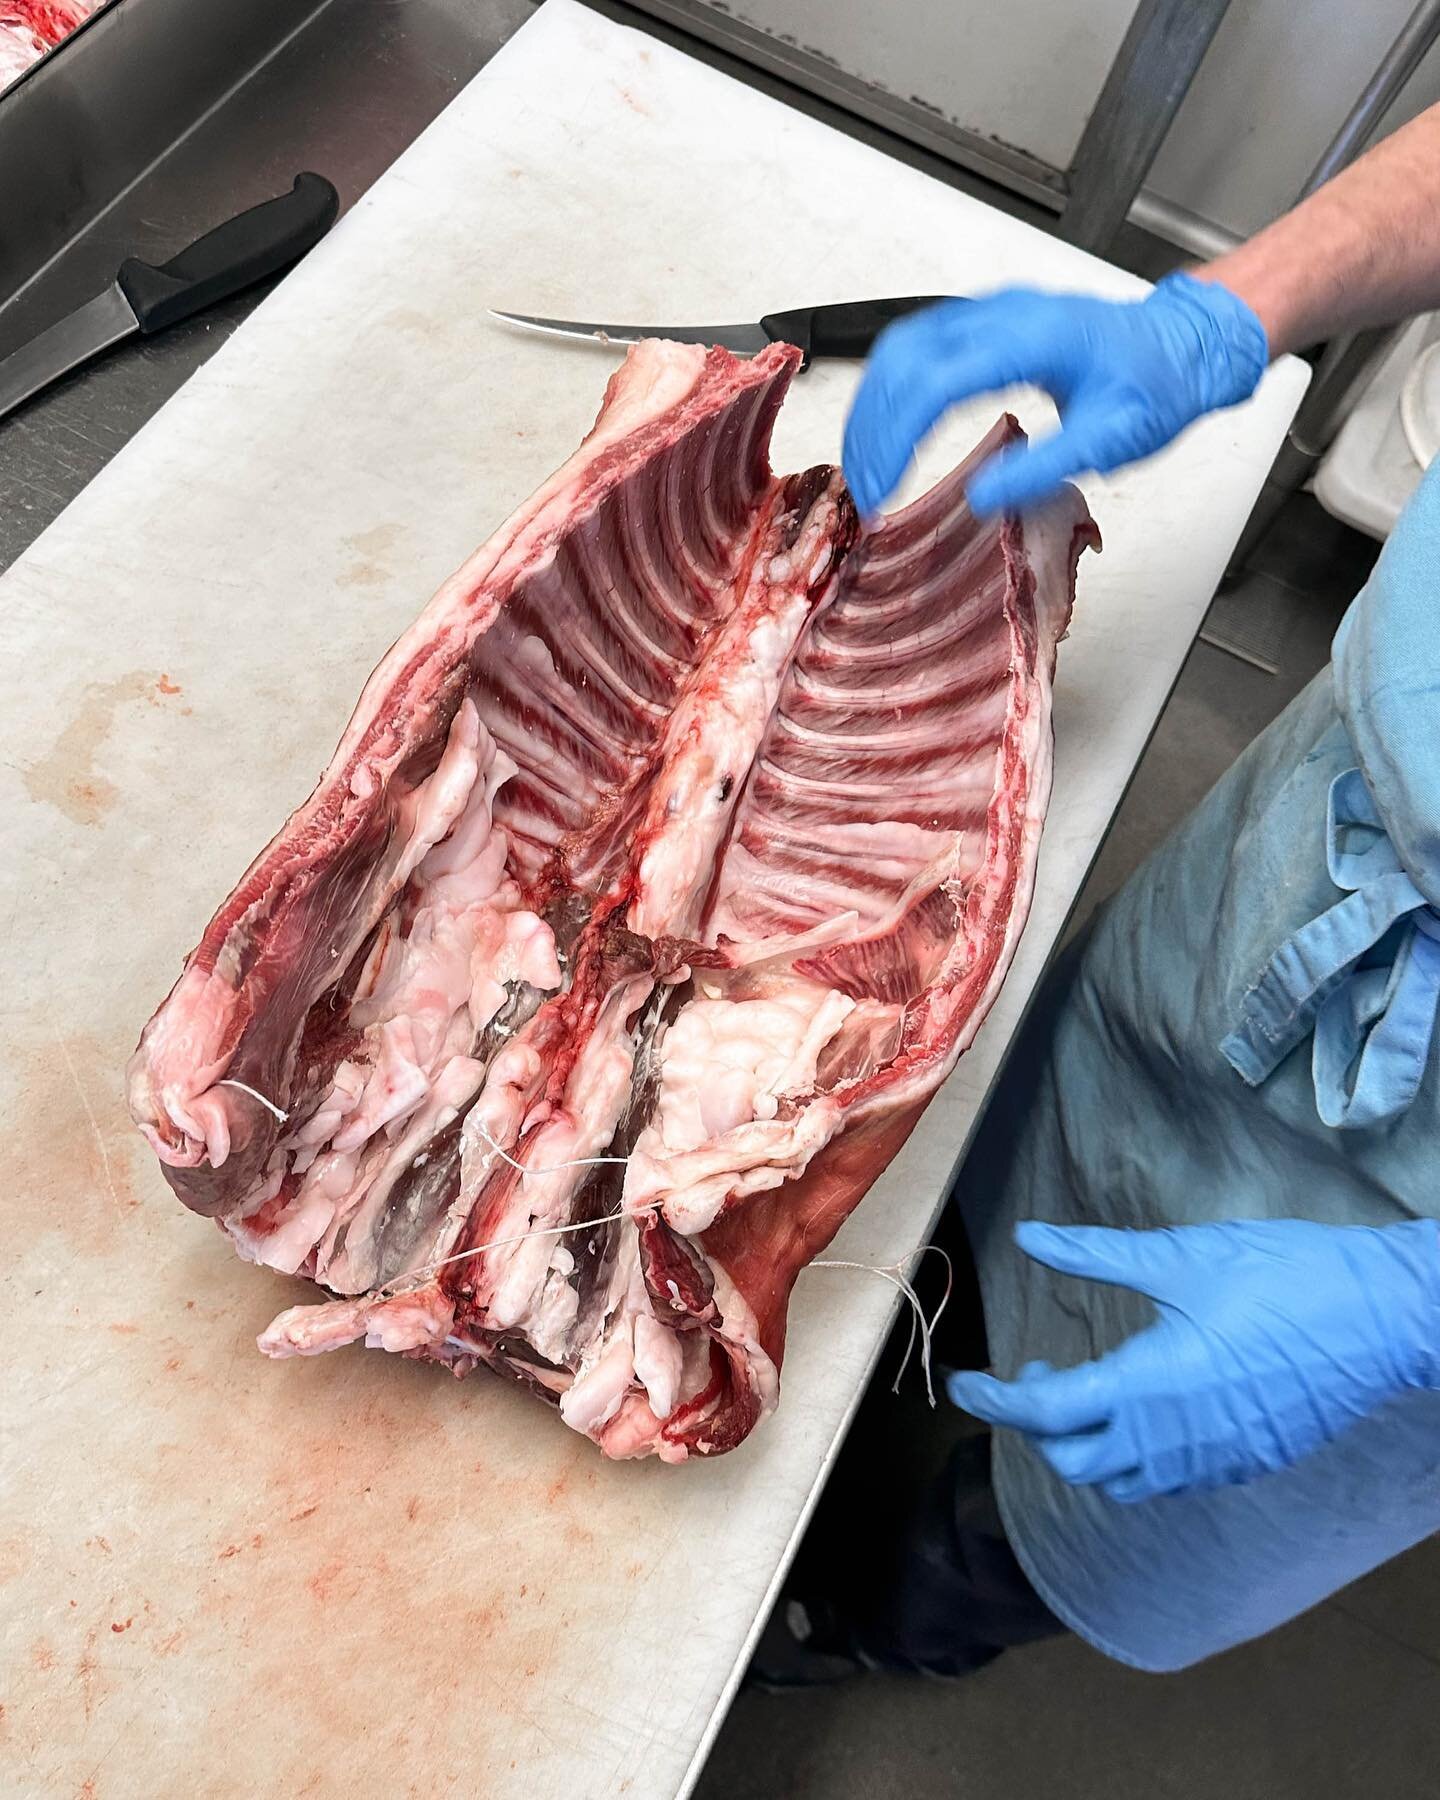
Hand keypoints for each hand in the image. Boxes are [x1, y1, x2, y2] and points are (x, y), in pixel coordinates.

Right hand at [842, 272, 1267, 517]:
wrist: (1181, 346)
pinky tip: (889, 427)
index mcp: (1033, 340)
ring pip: (900, 347)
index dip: (895, 439)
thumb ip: (1045, 466)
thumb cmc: (1154, 385)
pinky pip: (917, 344)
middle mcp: (1003, 316)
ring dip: (874, 407)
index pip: (934, 383)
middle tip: (866, 488)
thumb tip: (982, 496)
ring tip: (868, 464)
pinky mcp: (985, 323)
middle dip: (872, 429)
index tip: (881, 488)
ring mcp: (990, 313)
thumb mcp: (1112, 440)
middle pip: (902, 360)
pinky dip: (891, 389)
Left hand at [948, 1218, 1439, 1502]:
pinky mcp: (1246, 1463)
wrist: (1384, 1318)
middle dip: (1036, 1427)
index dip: (992, 1401)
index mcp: (1148, 1387)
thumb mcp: (1180, 1257)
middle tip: (1031, 1377)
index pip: (1043, 1414)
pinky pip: (1169, 1481)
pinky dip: (1135, 1456)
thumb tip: (1030, 1238)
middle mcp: (1174, 1441)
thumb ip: (1095, 1254)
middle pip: (1073, 1461)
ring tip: (1082, 1392)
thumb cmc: (1284, 1278)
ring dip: (1084, 1447)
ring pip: (1121, 1482)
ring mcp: (1214, 1461)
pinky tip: (1144, 1409)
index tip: (961, 1384)